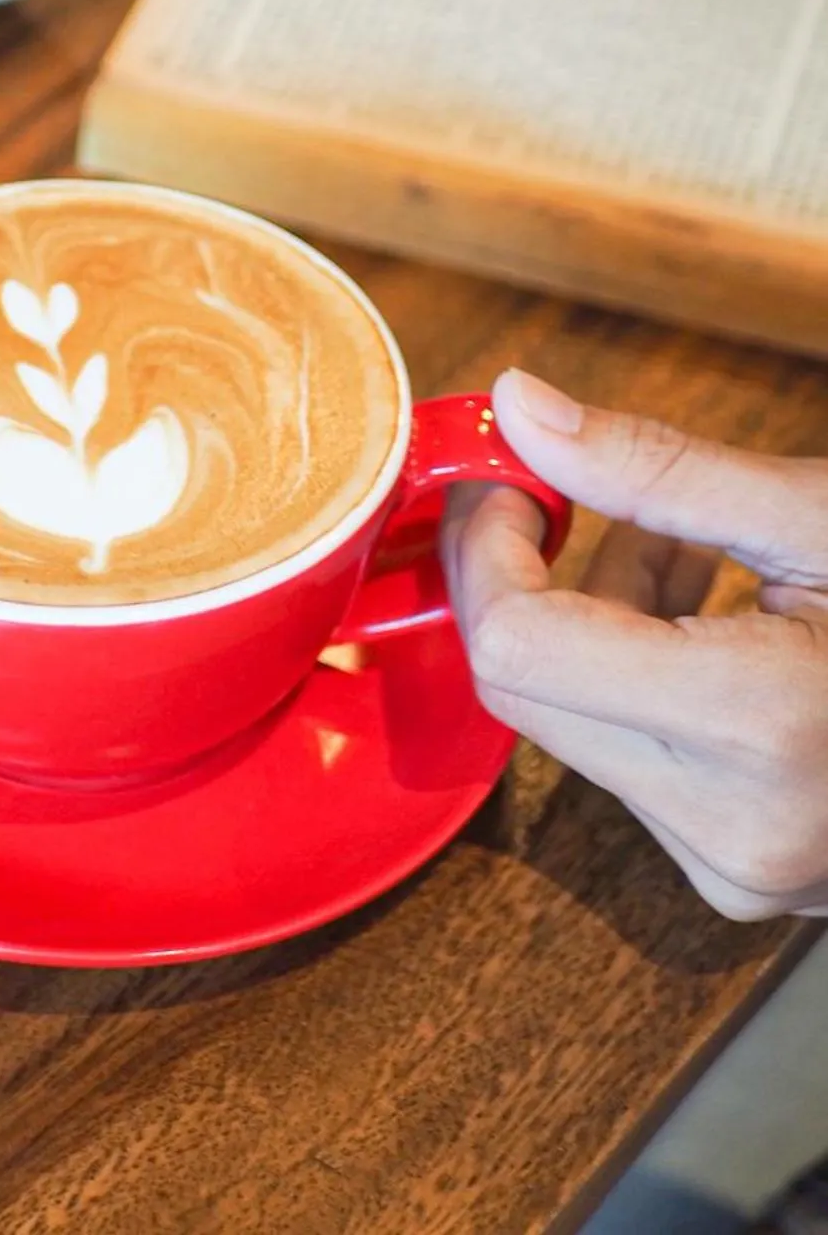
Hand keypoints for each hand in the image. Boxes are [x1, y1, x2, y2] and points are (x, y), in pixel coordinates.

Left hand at [441, 370, 827, 919]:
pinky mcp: (742, 876)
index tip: (507, 479)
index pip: (517, 646)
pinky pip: (626, 763)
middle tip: (567, 492)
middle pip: (526, 689)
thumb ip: (657, 467)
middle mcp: (739, 826)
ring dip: (593, 621)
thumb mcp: (822, 515)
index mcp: (762, 728)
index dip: (488, 549)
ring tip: (689, 552)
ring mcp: (742, 868)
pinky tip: (712, 621)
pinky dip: (635, 678)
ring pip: (569, 725)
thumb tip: (521, 408)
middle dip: (528, 578)